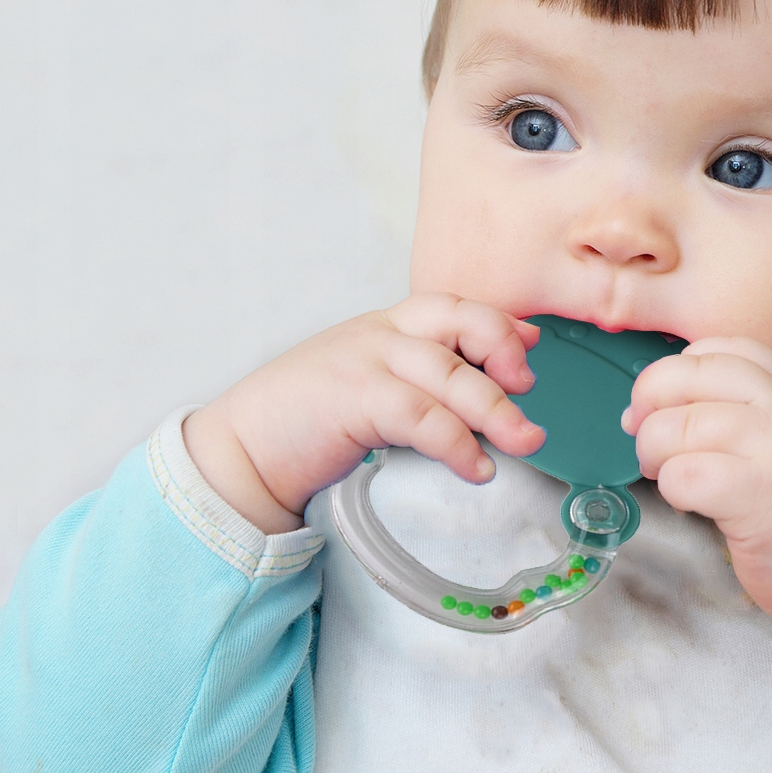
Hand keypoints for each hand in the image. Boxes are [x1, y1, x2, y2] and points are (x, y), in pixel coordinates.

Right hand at [183, 294, 545, 533]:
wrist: (240, 449)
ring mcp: (366, 362)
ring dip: (496, 411)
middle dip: (503, 350)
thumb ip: (420, 377)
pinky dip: (457, 443)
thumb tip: (484, 388)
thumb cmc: (307, 420)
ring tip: (525, 441)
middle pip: (459, 323)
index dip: (499, 322)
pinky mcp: (353, 399)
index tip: (531, 344)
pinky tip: (477, 466)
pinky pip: (422, 416)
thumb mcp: (369, 382)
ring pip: (449, 374)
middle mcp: (380, 333)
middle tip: (529, 388)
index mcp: (386, 325)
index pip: (454, 306)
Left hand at [623, 338, 771, 685]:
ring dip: (654, 453)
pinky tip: (689, 503)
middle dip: (648, 406)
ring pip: (675, 425)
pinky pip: (684, 474)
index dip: (675, 373)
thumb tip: (647, 408)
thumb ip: (740, 408)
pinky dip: (671, 489)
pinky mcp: (755, 495)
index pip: (716, 348)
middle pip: (685, 376)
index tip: (667, 406)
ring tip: (669, 475)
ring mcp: (771, 447)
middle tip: (649, 441)